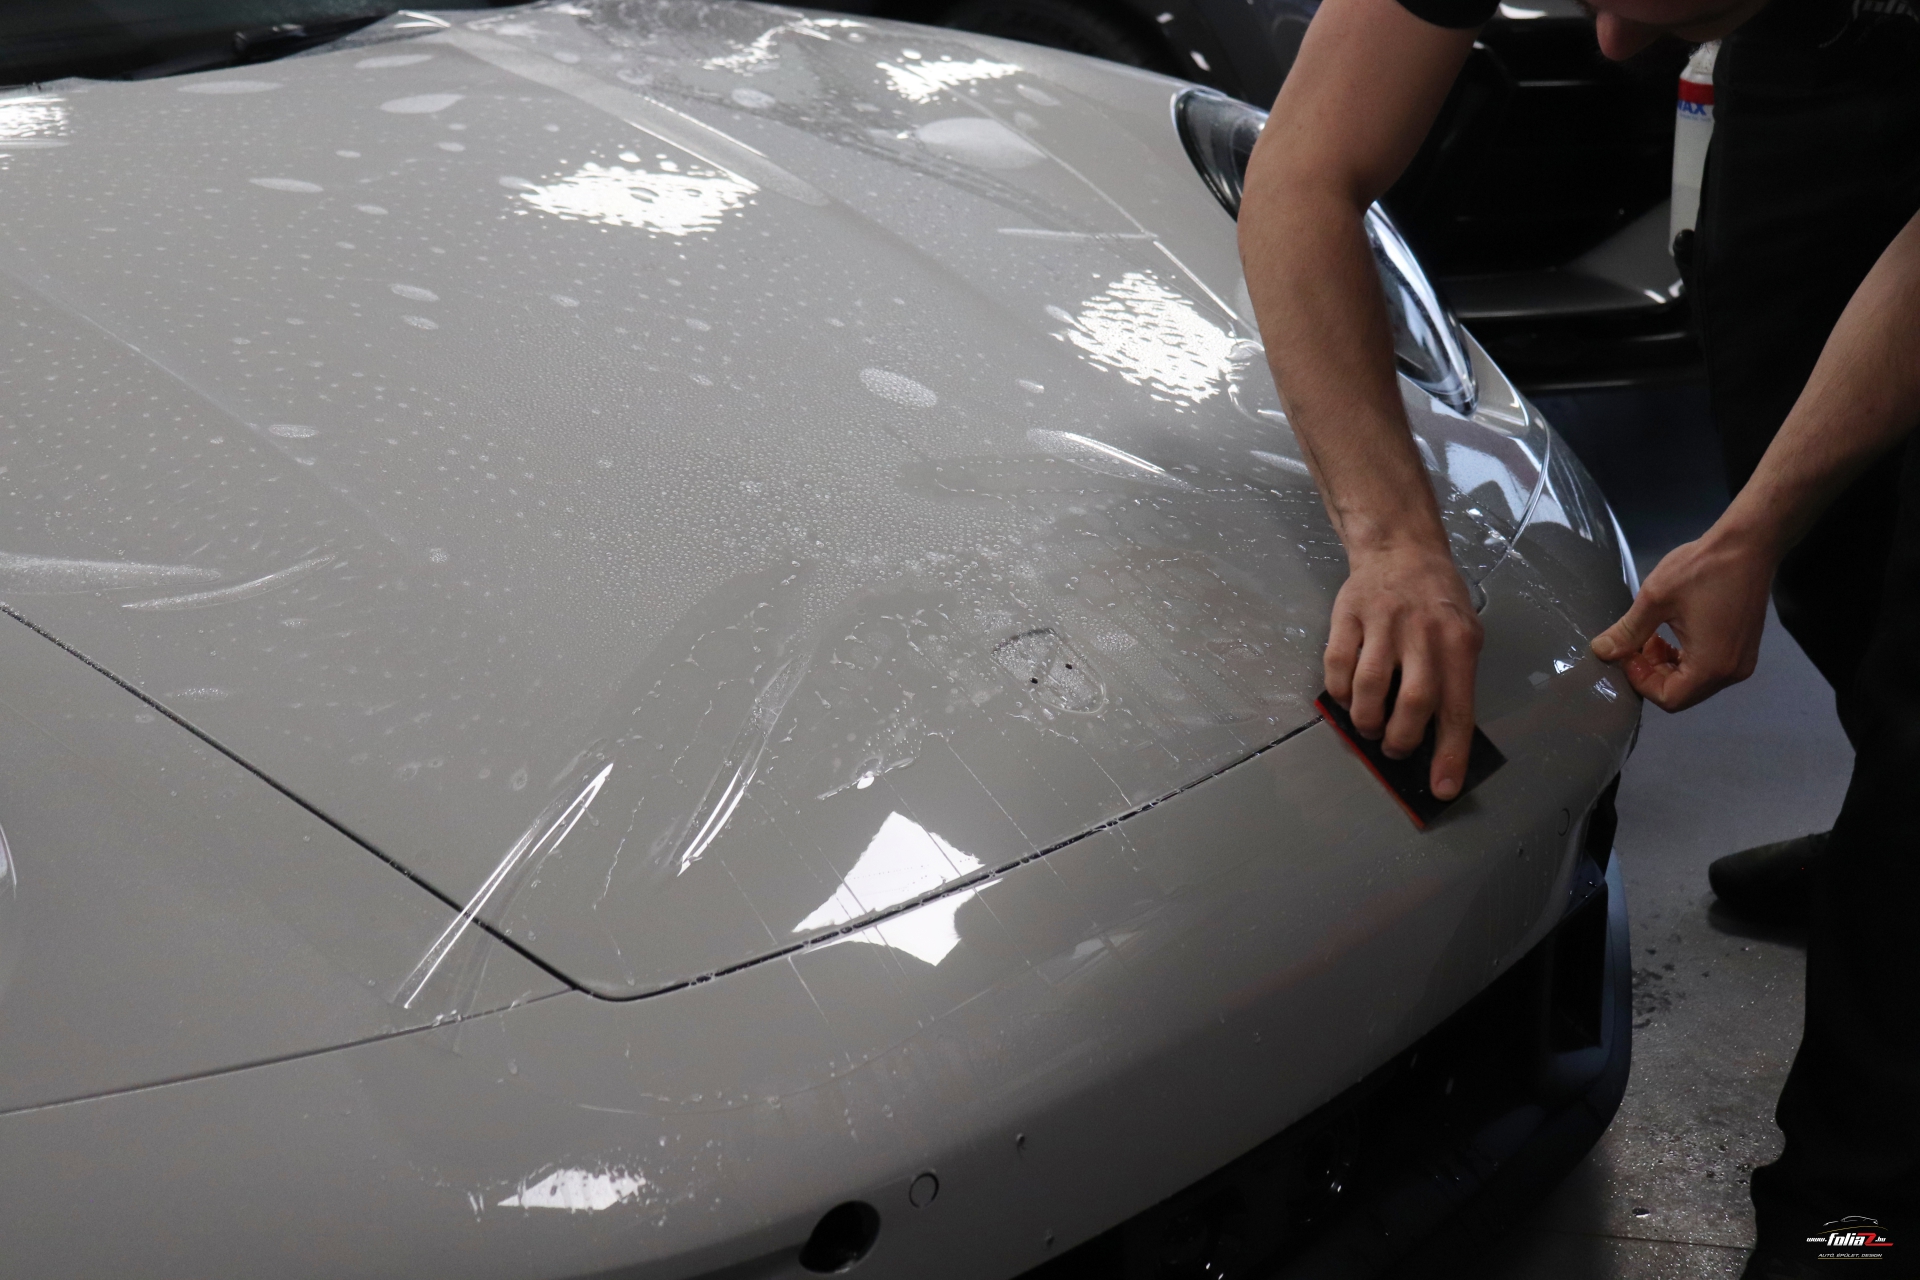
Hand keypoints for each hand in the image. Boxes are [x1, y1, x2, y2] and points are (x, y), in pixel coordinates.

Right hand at [1325, 543, 1483, 798]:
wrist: (1401, 549)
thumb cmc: (1436, 601)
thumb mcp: (1462, 634)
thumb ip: (1452, 679)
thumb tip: (1435, 738)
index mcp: (1459, 643)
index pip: (1456, 709)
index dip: (1449, 754)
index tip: (1442, 789)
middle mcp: (1423, 633)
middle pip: (1412, 703)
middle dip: (1400, 740)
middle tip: (1394, 748)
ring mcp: (1383, 623)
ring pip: (1369, 689)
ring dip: (1366, 721)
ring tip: (1368, 727)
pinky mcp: (1348, 616)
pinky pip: (1337, 667)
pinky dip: (1340, 693)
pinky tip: (1348, 698)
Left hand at [1589, 529, 1775, 710]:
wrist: (1748, 544)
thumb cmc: (1703, 569)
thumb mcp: (1655, 599)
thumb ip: (1628, 632)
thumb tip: (1601, 651)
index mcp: (1711, 665)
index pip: (1669, 699)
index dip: (1640, 681)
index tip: (1627, 652)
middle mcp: (1732, 672)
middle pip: (1682, 695)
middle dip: (1652, 675)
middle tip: (1636, 646)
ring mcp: (1742, 661)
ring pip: (1694, 683)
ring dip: (1667, 668)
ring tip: (1652, 638)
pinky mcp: (1744, 649)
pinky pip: (1709, 669)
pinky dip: (1685, 660)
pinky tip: (1672, 636)